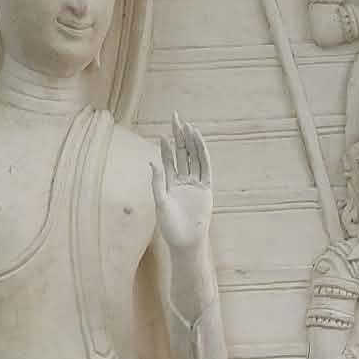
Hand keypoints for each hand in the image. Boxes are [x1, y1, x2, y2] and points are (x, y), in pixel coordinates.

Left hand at [151, 114, 212, 249]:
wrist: (186, 240)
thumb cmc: (169, 226)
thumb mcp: (160, 202)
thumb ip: (157, 182)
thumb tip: (152, 162)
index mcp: (169, 183)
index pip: (168, 160)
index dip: (166, 147)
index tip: (163, 134)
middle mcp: (182, 180)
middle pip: (182, 153)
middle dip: (179, 137)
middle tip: (176, 119)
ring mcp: (195, 183)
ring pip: (194, 158)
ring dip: (191, 142)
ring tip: (188, 127)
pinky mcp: (206, 188)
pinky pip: (205, 168)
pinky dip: (202, 155)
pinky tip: (199, 143)